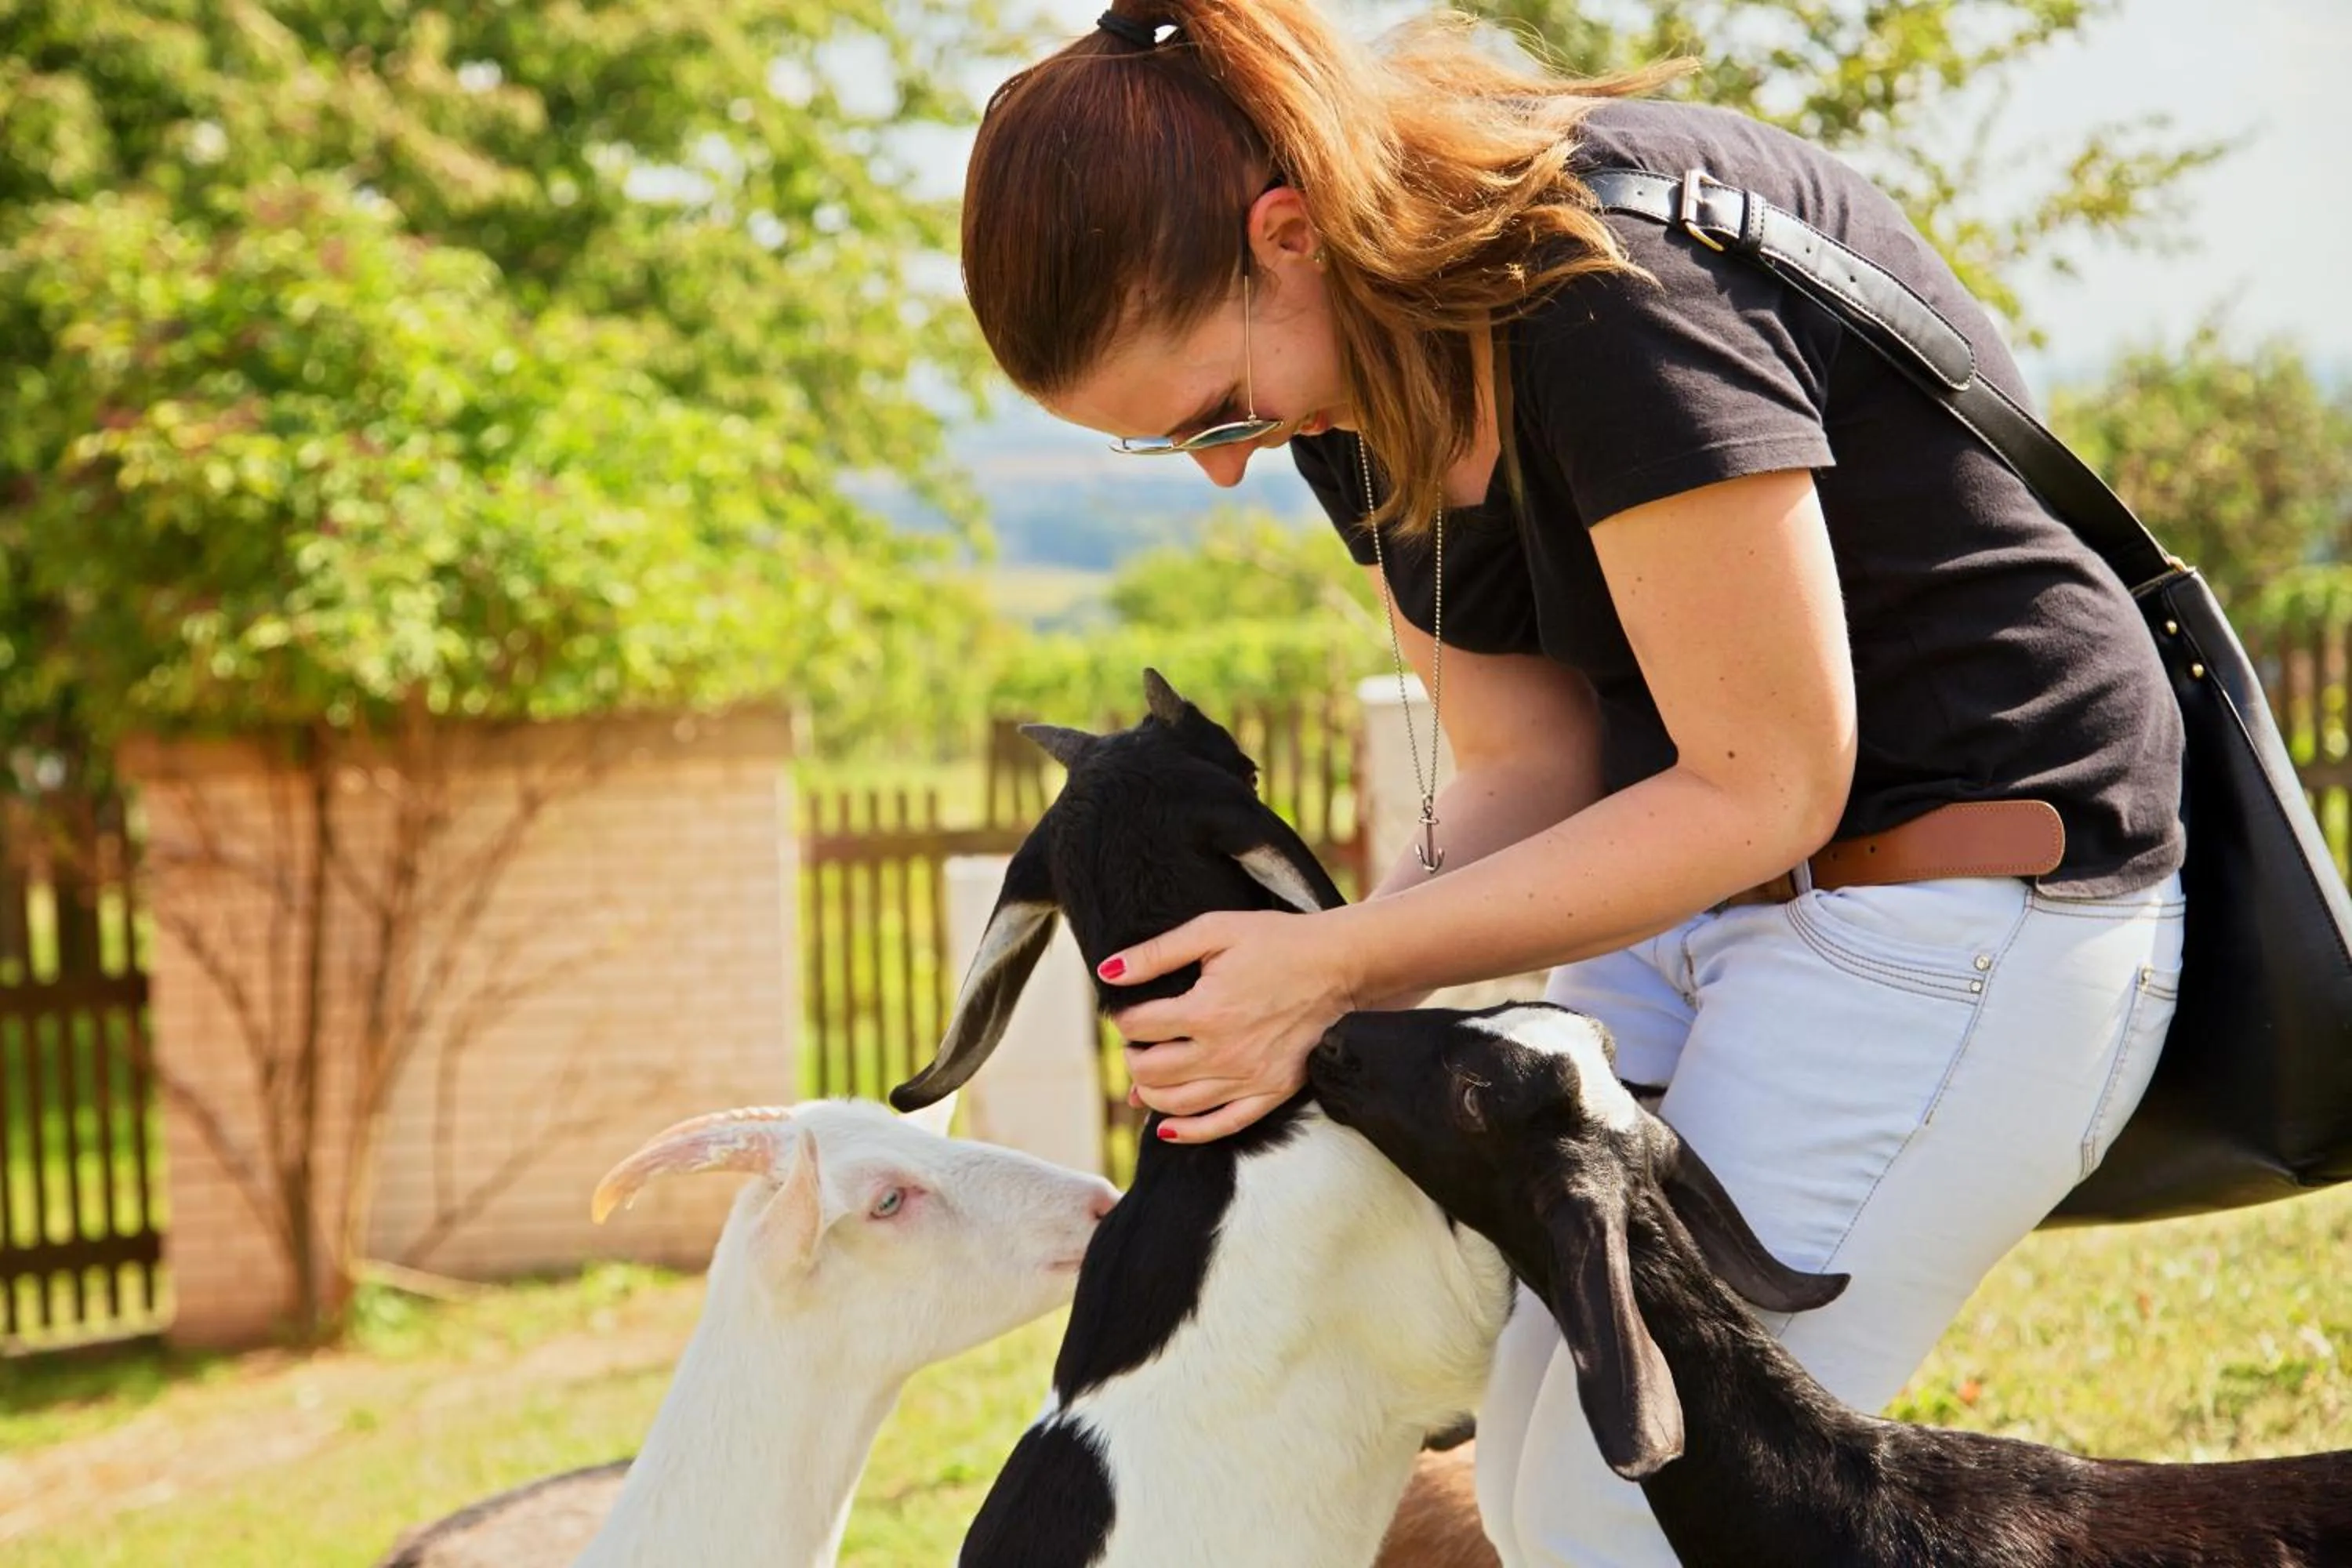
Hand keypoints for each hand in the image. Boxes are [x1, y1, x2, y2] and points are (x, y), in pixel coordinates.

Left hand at [1099, 907, 1362, 1142]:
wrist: (1338, 965)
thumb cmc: (1277, 942)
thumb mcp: (1214, 930)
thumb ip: (1157, 953)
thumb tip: (1108, 972)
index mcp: (1205, 1011)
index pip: (1139, 1027)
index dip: (1122, 1019)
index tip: (1125, 1012)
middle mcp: (1224, 1053)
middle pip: (1150, 1071)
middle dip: (1132, 1056)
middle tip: (1136, 1041)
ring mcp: (1248, 1079)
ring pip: (1176, 1105)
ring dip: (1150, 1092)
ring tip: (1147, 1073)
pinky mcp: (1271, 1093)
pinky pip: (1221, 1126)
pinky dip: (1188, 1132)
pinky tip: (1167, 1126)